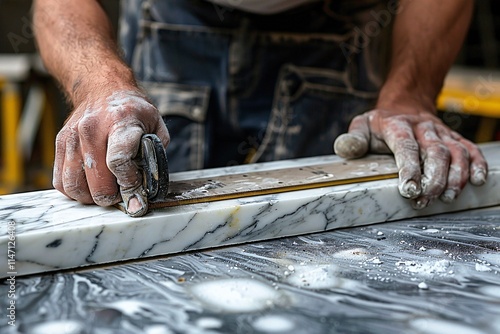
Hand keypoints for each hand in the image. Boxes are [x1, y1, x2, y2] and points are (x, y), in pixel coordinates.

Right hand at [53, 90, 169, 215]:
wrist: (103, 89)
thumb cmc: (132, 111)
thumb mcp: (155, 124)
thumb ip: (155, 153)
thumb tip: (148, 184)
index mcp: (120, 121)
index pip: (118, 161)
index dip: (128, 183)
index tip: (135, 191)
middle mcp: (91, 129)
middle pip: (97, 181)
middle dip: (112, 196)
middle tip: (122, 194)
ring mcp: (72, 137)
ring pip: (75, 186)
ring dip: (92, 198)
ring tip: (106, 191)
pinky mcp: (60, 144)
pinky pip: (61, 181)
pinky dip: (76, 191)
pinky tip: (90, 185)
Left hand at [333, 107, 487, 208]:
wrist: (407, 104)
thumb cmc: (381, 123)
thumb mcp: (362, 125)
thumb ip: (353, 139)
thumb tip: (345, 149)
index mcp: (397, 125)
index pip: (406, 147)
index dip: (409, 169)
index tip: (409, 190)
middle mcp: (423, 128)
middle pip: (435, 152)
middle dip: (433, 179)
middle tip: (425, 199)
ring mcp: (441, 133)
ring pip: (456, 153)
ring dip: (455, 177)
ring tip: (447, 197)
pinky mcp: (454, 138)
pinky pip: (470, 149)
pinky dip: (477, 165)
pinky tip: (476, 181)